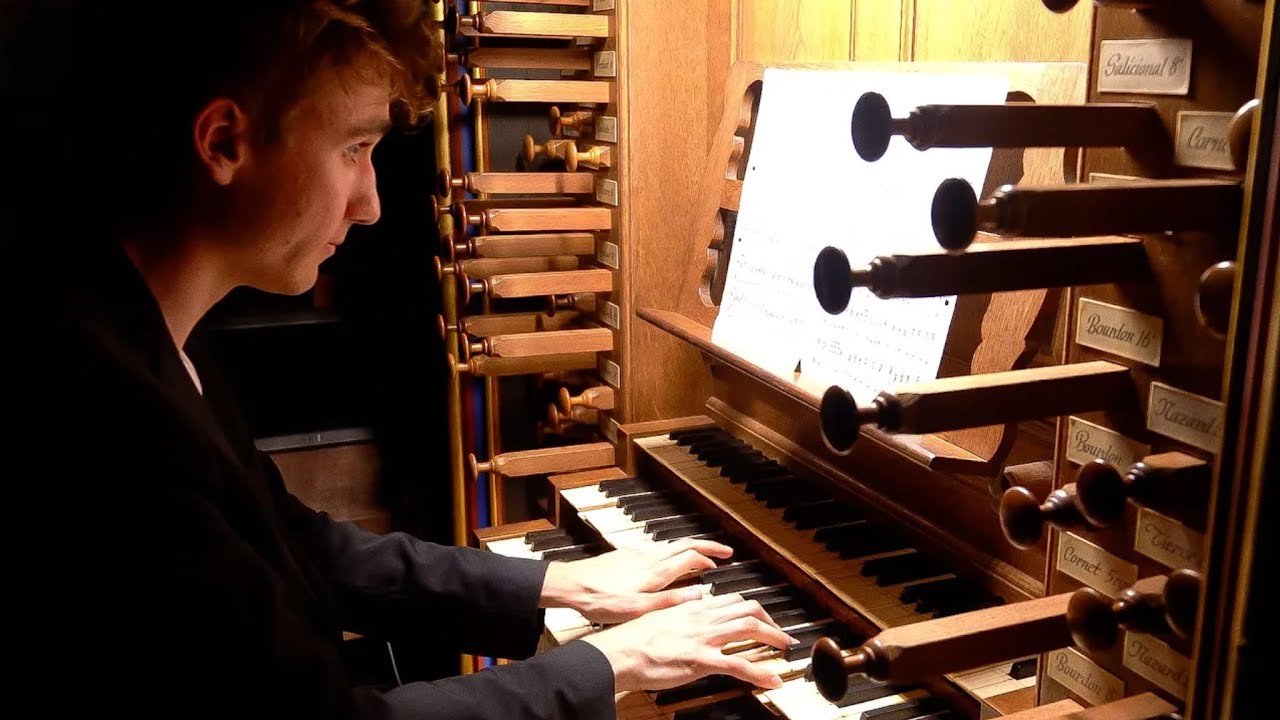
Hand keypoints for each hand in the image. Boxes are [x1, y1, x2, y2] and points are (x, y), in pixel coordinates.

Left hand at [540, 538, 732, 623]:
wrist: (571, 585)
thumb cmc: (601, 599)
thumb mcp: (638, 609)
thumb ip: (669, 601)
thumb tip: (698, 595)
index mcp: (656, 571)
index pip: (691, 556)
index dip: (710, 558)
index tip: (722, 562)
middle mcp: (649, 556)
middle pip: (685, 543)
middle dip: (707, 545)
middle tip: (723, 550)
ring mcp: (637, 552)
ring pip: (671, 543)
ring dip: (690, 546)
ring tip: (701, 553)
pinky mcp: (626, 553)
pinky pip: (657, 546)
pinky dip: (672, 549)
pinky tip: (668, 557)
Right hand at [582, 592, 795, 691]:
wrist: (616, 652)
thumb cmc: (630, 640)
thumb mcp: (657, 615)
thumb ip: (679, 607)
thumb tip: (693, 599)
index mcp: (691, 607)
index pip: (730, 600)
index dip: (751, 609)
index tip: (760, 618)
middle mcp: (702, 617)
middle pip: (748, 609)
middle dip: (770, 621)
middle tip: (780, 634)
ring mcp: (704, 638)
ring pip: (750, 628)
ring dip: (773, 638)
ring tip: (785, 648)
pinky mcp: (702, 660)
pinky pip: (739, 665)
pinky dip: (760, 673)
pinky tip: (772, 680)